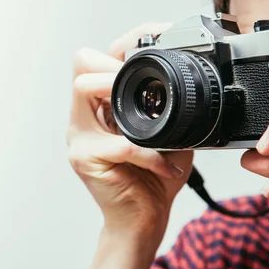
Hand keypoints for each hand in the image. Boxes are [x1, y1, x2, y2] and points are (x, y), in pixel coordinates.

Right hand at [67, 23, 193, 242]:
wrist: (140, 222)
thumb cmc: (150, 181)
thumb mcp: (162, 136)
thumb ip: (163, 109)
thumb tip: (189, 80)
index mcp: (96, 111)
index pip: (92, 61)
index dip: (119, 48)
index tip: (150, 46)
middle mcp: (81, 120)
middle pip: (82, 63)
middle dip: (116, 67)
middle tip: (144, 90)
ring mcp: (78, 138)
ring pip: (85, 88)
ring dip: (123, 96)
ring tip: (150, 122)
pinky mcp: (85, 159)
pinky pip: (121, 142)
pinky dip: (151, 155)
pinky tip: (165, 167)